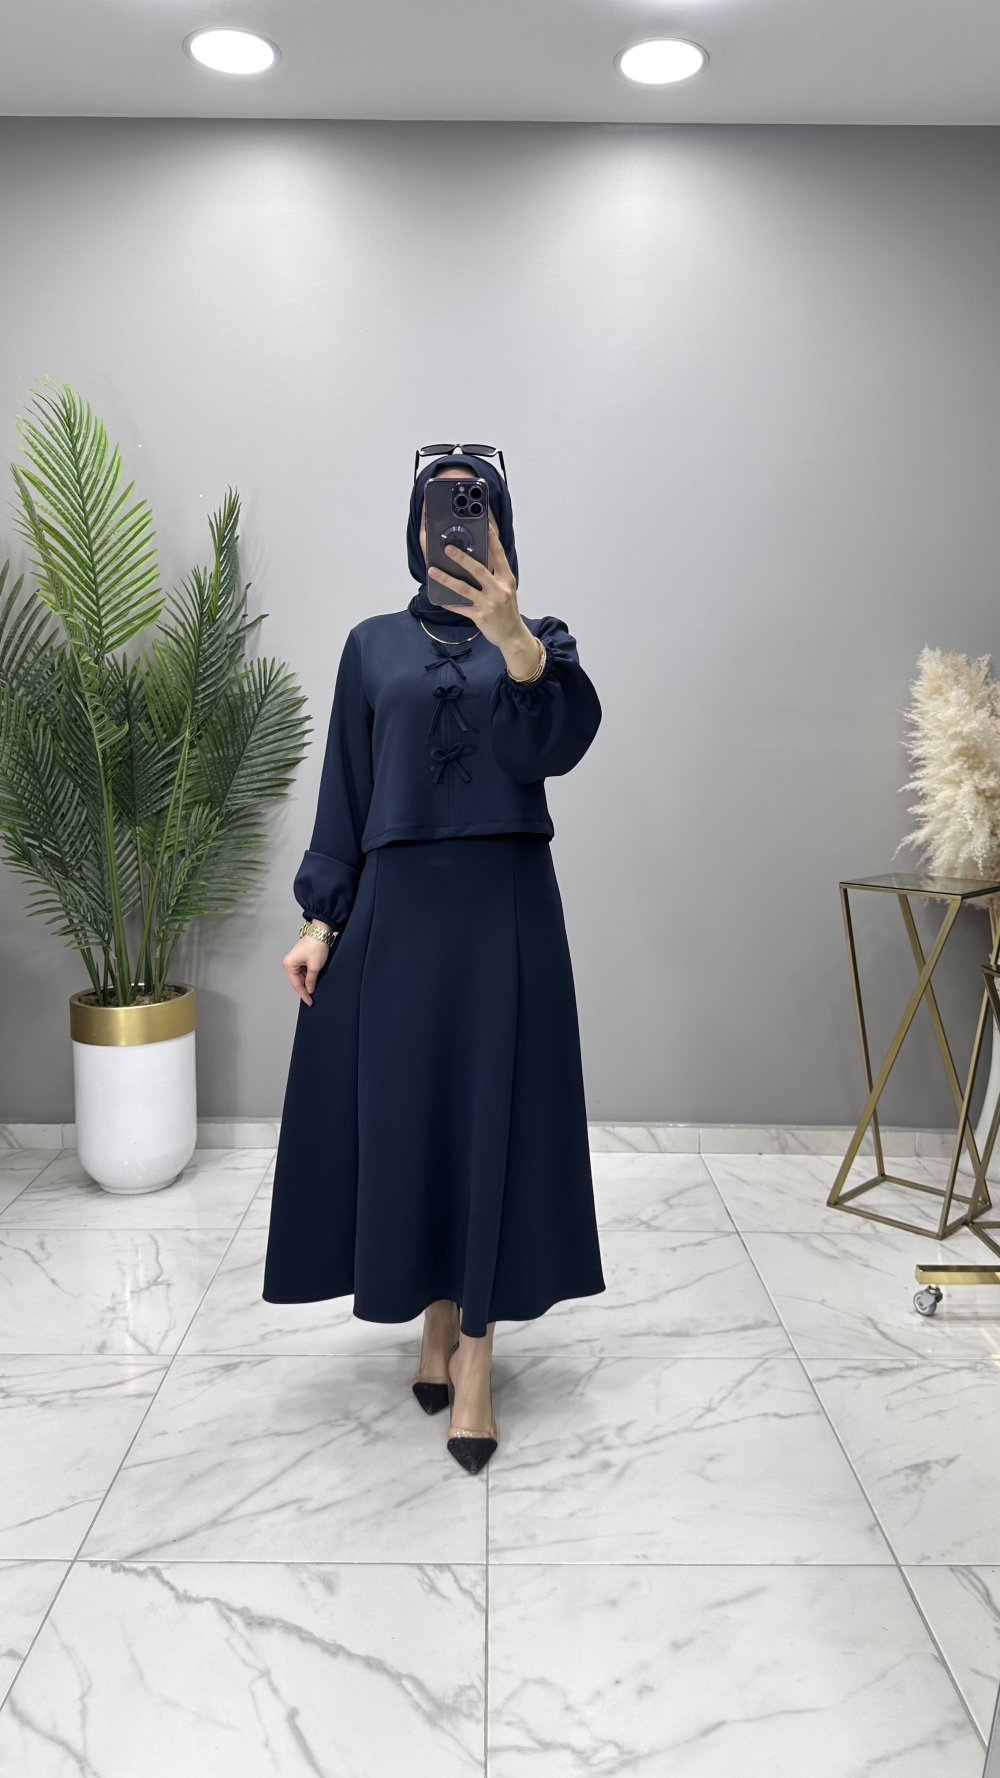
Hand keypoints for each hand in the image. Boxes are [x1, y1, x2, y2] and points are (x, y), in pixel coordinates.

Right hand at [282, 936, 329, 1005]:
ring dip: (308, 982)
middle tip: (312, 999)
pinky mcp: (300, 958)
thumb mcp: (315, 966)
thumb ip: (311, 980)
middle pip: (297, 981)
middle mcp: (289, 963)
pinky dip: (309, 976)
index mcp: (289, 965)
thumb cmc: (316, 945)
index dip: (303, 994)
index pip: (296, 984)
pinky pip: (304, 971)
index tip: (309, 1002)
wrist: (320, 932)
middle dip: (305, 989)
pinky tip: (314, 980)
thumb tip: (309, 989)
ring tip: (315, 988)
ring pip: (301, 976)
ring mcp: (295, 960)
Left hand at [429, 507, 536, 670]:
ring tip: (433, 570)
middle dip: (461, 557)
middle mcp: (499, 589)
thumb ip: (493, 574)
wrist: (513, 635)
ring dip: (447, 578)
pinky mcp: (481, 617)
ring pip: (465, 588)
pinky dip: (449, 603)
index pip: (498, 553)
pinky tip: (439, 598)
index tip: (484, 522)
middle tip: (447, 547)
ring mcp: (490, 604)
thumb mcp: (506, 589)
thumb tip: (474, 558)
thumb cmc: (507, 610)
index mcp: (507, 579)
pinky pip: (461, 608)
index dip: (491, 537)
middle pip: (478, 569)